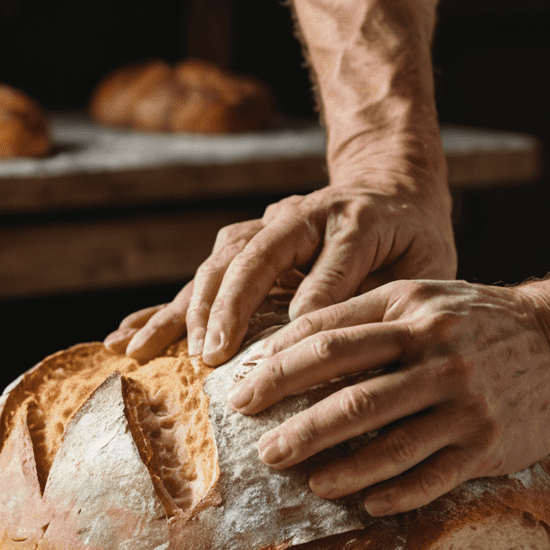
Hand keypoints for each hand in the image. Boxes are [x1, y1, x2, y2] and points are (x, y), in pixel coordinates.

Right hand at [103, 180, 456, 364]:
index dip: (314, 297)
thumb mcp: (424, 265)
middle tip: (213, 356)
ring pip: (219, 264)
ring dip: (188, 310)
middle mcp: (300, 216)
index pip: (332, 258)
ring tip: (155, 353)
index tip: (291, 341)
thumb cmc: (413, 243)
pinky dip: (163, 309)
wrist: (391, 193)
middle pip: (256, 255)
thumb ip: (387, 292)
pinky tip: (125, 338)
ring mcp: (265, 229)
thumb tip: (325, 330)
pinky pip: (200, 279)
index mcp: (354, 218)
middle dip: (229, 308)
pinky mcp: (243, 250)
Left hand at [229, 280, 549, 514]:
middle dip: (298, 426)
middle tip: (263, 450)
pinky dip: (393, 493)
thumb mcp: (425, 300)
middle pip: (351, 395)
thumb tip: (283, 350)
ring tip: (307, 481)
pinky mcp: (488, 442)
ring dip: (340, 468)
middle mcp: (437, 352)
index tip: (243, 392)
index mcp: (411, 308)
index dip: (278, 367)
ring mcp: (465, 400)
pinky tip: (366, 503)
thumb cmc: (478, 324)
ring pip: (388, 444)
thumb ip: (365, 319)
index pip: (328, 338)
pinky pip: (430, 476)